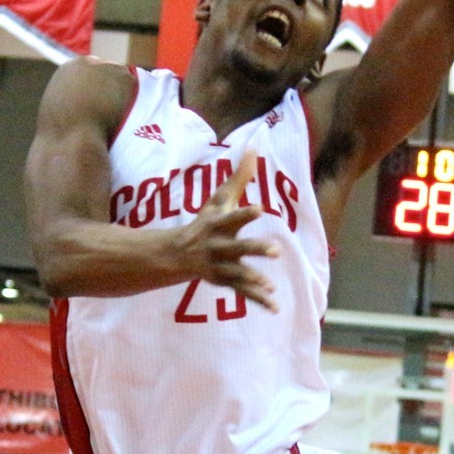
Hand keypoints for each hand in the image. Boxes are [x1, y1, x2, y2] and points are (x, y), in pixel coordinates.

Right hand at [174, 145, 279, 311]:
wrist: (178, 254)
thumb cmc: (206, 222)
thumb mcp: (219, 199)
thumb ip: (239, 176)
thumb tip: (255, 146)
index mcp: (219, 225)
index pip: (233, 217)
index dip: (244, 214)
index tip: (258, 208)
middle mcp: (220, 246)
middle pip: (238, 248)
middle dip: (255, 250)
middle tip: (276, 250)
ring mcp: (221, 266)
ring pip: (239, 274)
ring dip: (253, 280)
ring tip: (270, 286)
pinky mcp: (225, 281)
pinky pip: (243, 293)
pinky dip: (258, 300)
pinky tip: (275, 306)